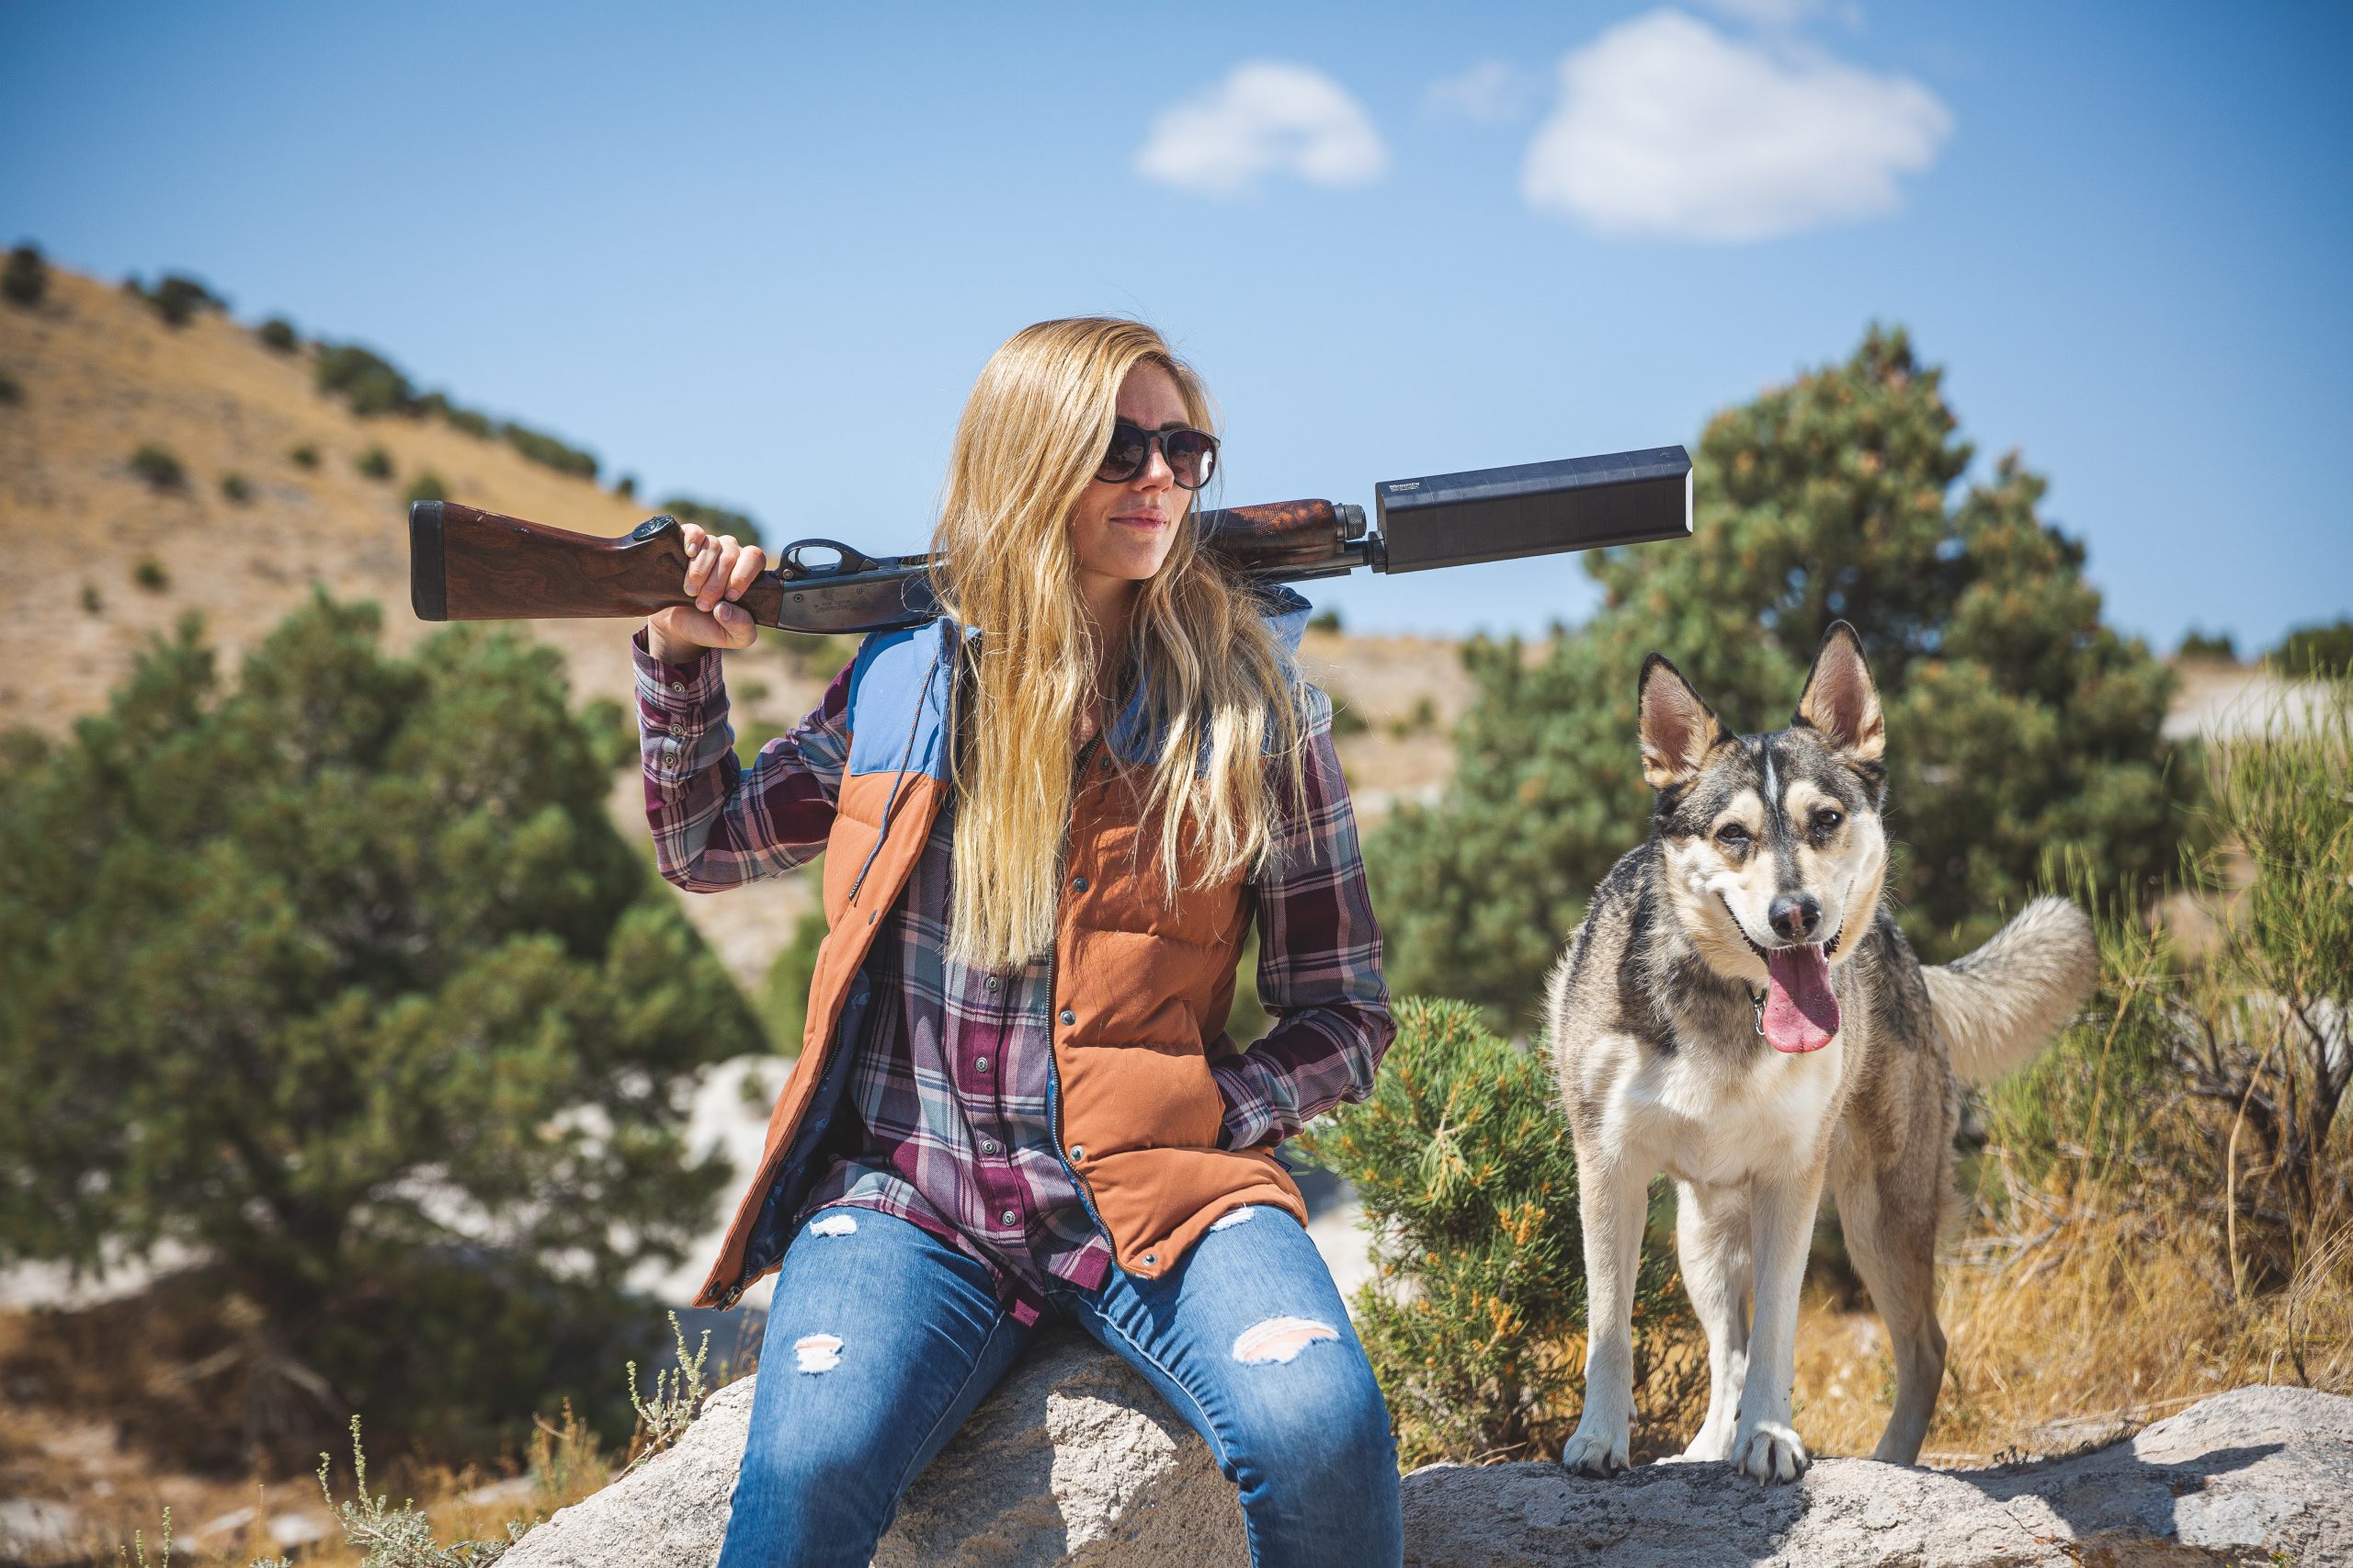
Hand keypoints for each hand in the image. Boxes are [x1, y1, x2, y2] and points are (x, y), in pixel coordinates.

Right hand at [646, 523, 764, 662]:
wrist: (678, 624)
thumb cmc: (710, 626)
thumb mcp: (733, 637)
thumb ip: (741, 628)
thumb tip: (726, 609)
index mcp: (748, 574)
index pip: (755, 558)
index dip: (743, 575)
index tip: (730, 596)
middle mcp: (732, 555)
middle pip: (731, 555)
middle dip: (716, 582)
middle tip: (703, 604)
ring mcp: (711, 547)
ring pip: (713, 545)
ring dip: (700, 571)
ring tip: (692, 592)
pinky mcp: (688, 544)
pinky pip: (694, 531)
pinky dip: (692, 540)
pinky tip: (689, 554)